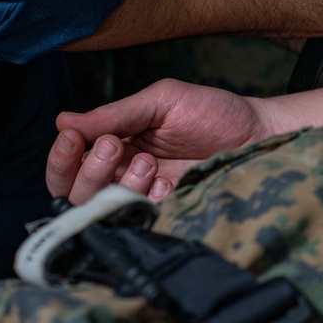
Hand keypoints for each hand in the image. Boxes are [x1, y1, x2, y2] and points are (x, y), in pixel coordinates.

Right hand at [45, 79, 273, 204]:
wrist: (259, 132)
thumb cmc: (214, 112)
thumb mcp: (163, 101)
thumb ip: (117, 113)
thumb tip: (64, 121)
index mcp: (116, 144)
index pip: (69, 163)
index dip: (63, 157)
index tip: (73, 139)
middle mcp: (124, 174)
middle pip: (75, 192)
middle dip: (89, 170)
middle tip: (115, 146)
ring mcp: (145, 197)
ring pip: (102, 210)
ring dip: (118, 185)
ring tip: (149, 163)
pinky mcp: (168, 213)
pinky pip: (139, 221)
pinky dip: (145, 201)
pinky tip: (165, 184)